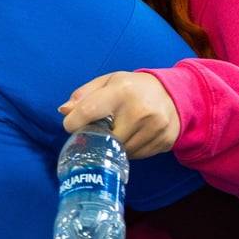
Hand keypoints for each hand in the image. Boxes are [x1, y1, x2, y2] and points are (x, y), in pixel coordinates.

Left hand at [60, 71, 180, 158]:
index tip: (71, 125)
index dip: (73, 122)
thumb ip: (84, 94)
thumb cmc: (134, 88)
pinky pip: (136, 156)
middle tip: (98, 131)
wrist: (174, 94)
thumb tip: (64, 111)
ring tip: (118, 132)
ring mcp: (154, 128)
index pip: (88, 111)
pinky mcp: (163, 142)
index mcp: (121, 91)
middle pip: (104, 139)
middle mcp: (139, 110)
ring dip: (113, 147)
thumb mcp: (109, 82)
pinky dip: (129, 151)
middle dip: (96, 138)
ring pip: (120, 152)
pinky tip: (132, 137)